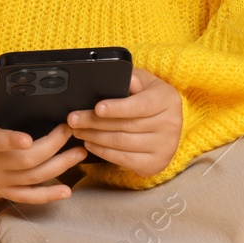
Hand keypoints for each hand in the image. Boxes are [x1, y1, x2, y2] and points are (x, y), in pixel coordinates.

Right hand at [0, 38, 84, 203]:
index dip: (10, 141)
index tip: (28, 138)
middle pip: (24, 159)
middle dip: (52, 144)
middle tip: (71, 127)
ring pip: (31, 178)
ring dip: (59, 166)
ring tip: (80, 150)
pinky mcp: (3, 190)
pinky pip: (27, 197)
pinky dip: (47, 195)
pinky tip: (67, 191)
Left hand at [67, 67, 181, 176]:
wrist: (168, 124)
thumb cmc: (151, 98)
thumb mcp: (146, 82)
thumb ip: (133, 79)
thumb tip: (122, 79)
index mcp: (167, 100)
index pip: (140, 106)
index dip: (117, 107)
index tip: (97, 108)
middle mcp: (170, 125)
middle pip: (126, 125)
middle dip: (95, 122)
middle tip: (73, 119)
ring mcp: (164, 147)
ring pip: (121, 143)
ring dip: (95, 137)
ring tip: (77, 130)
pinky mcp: (155, 164)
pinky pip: (124, 159)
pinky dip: (103, 152)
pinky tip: (90, 143)